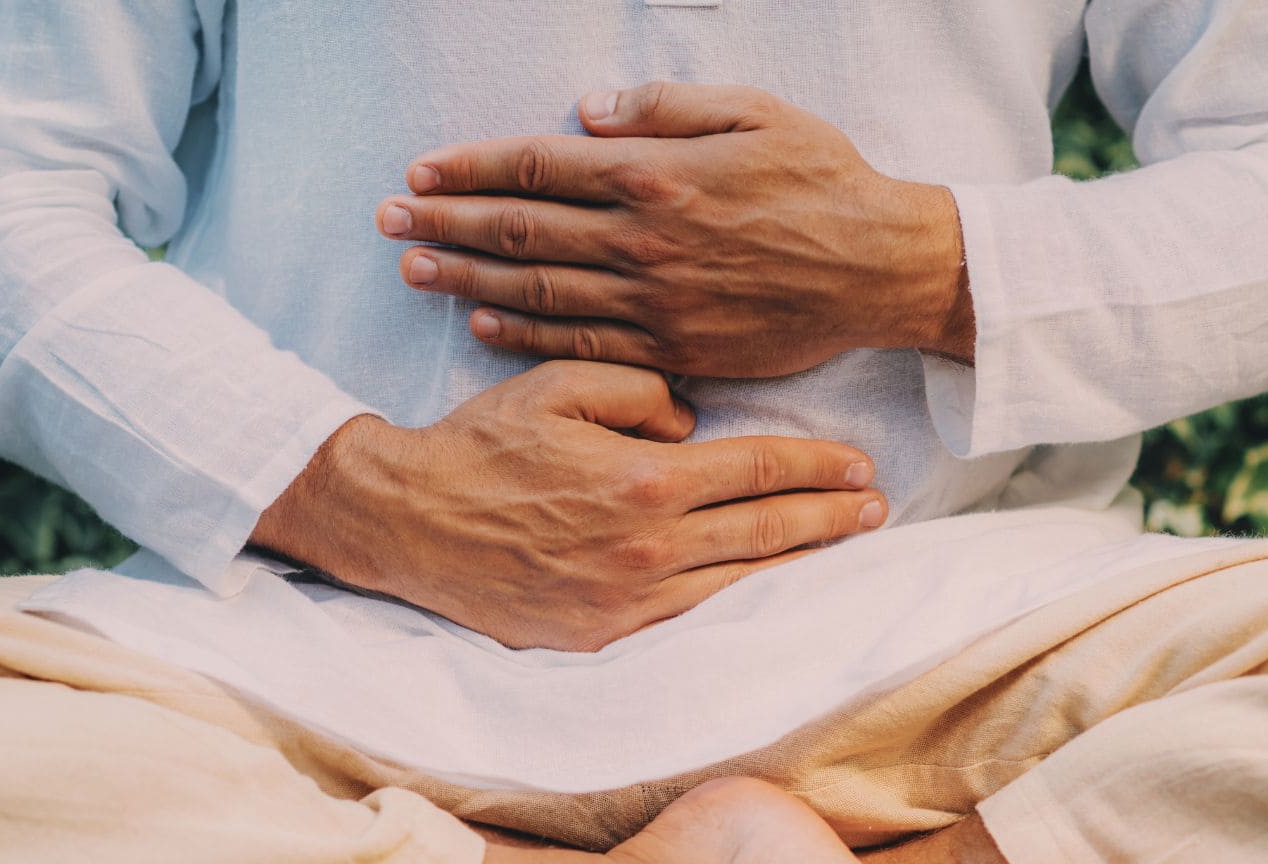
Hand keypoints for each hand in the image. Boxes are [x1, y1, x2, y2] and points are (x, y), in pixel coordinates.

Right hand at [252, 361, 886, 651]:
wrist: (405, 522)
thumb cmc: (480, 444)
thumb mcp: (559, 385)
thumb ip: (641, 391)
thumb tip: (691, 424)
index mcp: (644, 480)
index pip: (757, 470)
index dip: (816, 466)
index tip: (859, 465)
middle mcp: (647, 549)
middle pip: (765, 532)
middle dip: (830, 518)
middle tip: (876, 508)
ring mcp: (626, 604)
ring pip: (738, 585)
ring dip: (798, 566)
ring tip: (840, 547)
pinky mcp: (600, 639)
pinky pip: (688, 621)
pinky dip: (737, 606)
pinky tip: (765, 595)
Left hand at [376, 82, 974, 377]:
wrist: (883, 269)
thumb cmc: (824, 181)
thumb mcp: (754, 113)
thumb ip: (665, 108)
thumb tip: (588, 110)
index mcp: (656, 176)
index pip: (537, 166)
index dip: (470, 168)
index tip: (420, 171)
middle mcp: (644, 242)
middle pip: (520, 231)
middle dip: (444, 223)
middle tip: (385, 222)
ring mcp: (656, 303)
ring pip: (539, 292)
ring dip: (467, 281)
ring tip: (413, 273)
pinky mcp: (675, 351)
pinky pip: (583, 346)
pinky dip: (527, 337)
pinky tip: (483, 327)